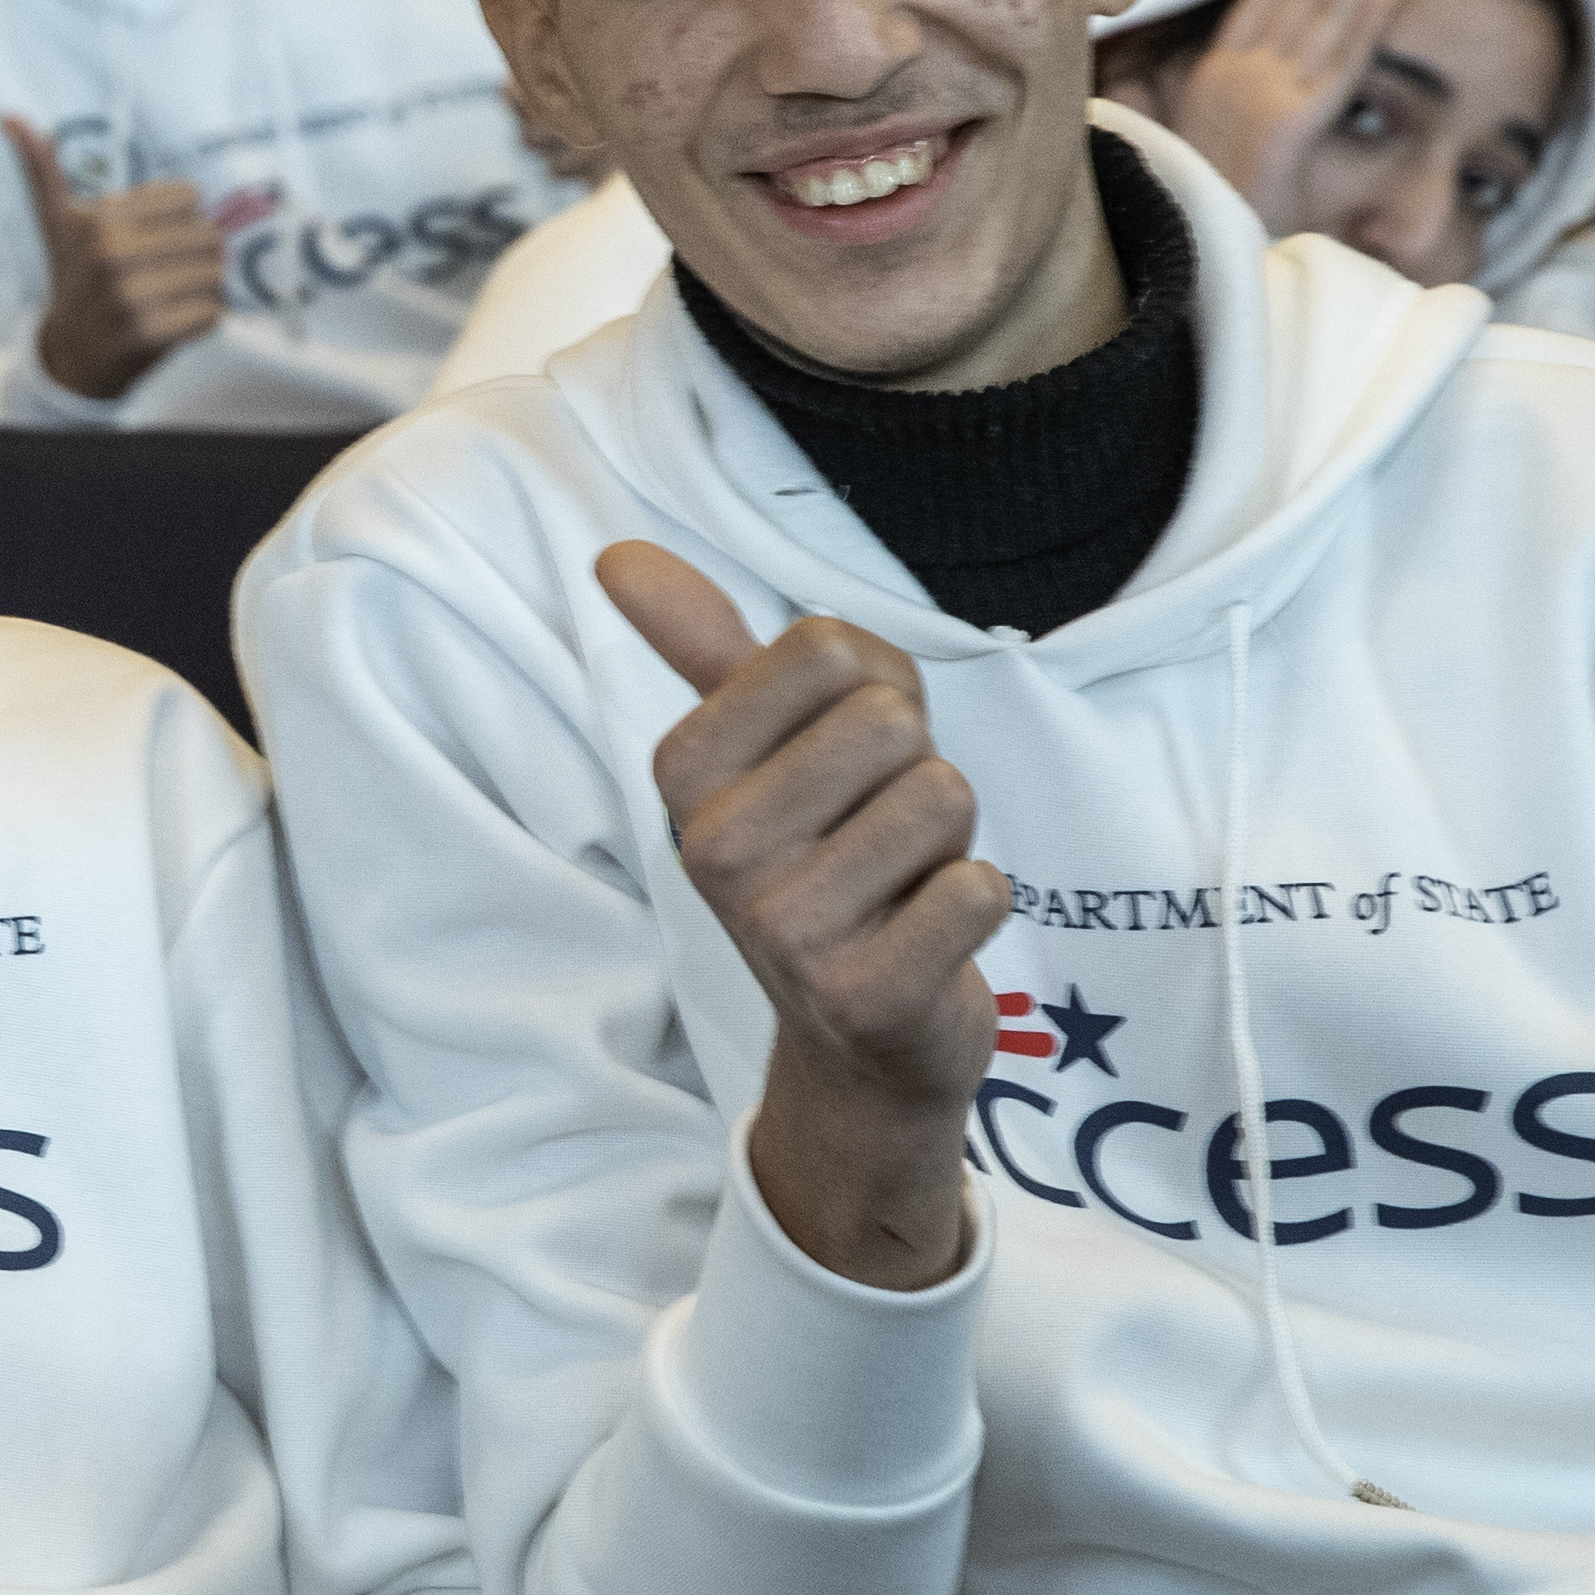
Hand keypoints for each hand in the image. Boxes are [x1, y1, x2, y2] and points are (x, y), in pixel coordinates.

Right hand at [11, 118, 229, 403]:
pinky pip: (212, 313)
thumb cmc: (74, 279)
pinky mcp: (148, 335)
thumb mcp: (56, 222)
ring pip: (215, 274)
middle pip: (208, 235)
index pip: (189, 197)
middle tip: (167, 273)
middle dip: (196, 255)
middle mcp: (113, 254)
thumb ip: (40, 168)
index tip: (152, 240)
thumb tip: (8, 116)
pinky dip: (203, 319)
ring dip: (203, 288)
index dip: (178, 219)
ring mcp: (130, 297)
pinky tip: (175, 322)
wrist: (68, 357)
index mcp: (99, 219)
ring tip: (172, 296)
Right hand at [595, 541, 997, 1289]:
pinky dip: (979, 905)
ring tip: (901, 885)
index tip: (840, 765)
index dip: (869, 693)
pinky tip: (927, 940)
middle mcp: (715, 849)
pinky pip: (979, 888)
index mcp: (685, 773)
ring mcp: (784, 929)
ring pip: (942, 796)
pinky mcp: (864, 994)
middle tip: (877, 834)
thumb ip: (702, 644)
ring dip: (949, 840)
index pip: (826, 646)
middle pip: (888, 720)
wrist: (857, 1040)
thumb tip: (615, 553)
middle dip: (913, 768)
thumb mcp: (758, 749)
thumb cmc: (825, 858)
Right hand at [1154, 0, 1404, 222]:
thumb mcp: (1186, 150)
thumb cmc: (1194, 212)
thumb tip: (1152, 76)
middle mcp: (1240, 76)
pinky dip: (1366, 28)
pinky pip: (1340, 69)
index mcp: (1215, 78)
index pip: (1258, 1)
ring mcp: (1268, 96)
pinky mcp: (1296, 124)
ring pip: (1324, 19)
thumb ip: (1184, 108)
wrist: (1188, 256)